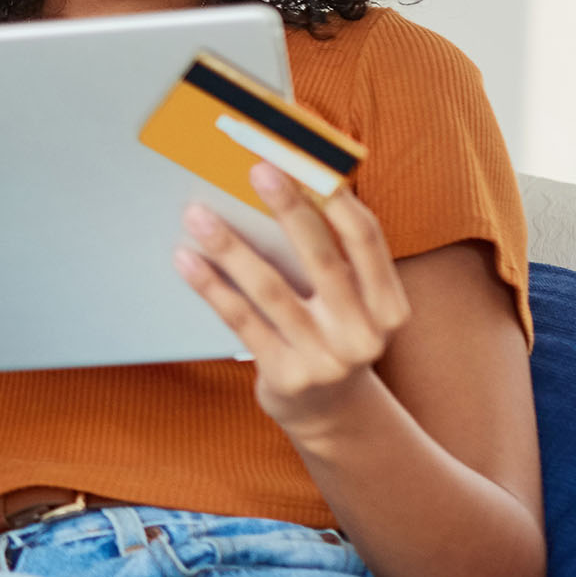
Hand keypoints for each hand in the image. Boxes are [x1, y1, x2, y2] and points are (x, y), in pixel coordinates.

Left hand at [175, 166, 409, 441]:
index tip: (308, 161)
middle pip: (322, 259)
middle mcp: (363, 335)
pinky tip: (186, 259)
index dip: (339, 200)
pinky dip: (211, 286)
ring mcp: (325, 360)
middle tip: (257, 169)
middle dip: (289, 209)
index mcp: (389, 306)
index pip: (368, 241)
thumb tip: (288, 186)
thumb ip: (335, 258)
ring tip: (197, 213)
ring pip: (270, 290)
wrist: (328, 415)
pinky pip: (241, 321)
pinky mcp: (285, 376)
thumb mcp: (352, 303)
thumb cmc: (333, 336)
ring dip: (231, 246)